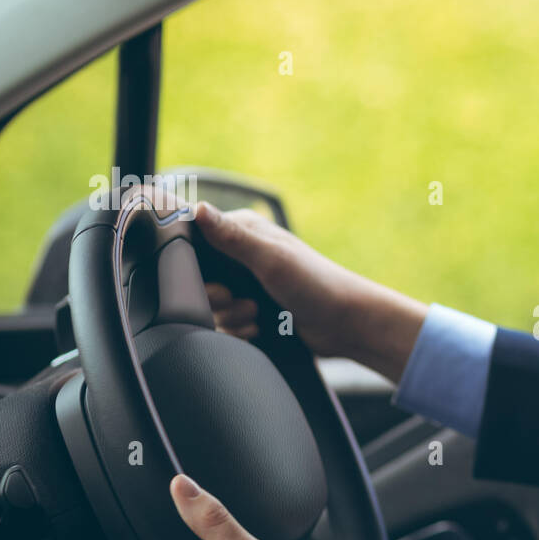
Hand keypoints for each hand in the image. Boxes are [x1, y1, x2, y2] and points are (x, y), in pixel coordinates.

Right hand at [192, 201, 427, 380]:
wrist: (347, 325)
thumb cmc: (317, 285)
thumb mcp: (272, 259)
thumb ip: (233, 237)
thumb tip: (198, 209)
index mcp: (243, 232)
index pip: (195, 240)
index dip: (191, 264)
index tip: (210, 280)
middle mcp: (242, 255)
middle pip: (198, 280)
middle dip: (214, 297)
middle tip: (234, 299)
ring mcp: (248, 284)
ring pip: (211, 307)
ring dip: (229, 317)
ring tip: (256, 315)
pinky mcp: (253, 310)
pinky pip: (226, 325)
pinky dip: (238, 331)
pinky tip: (258, 329)